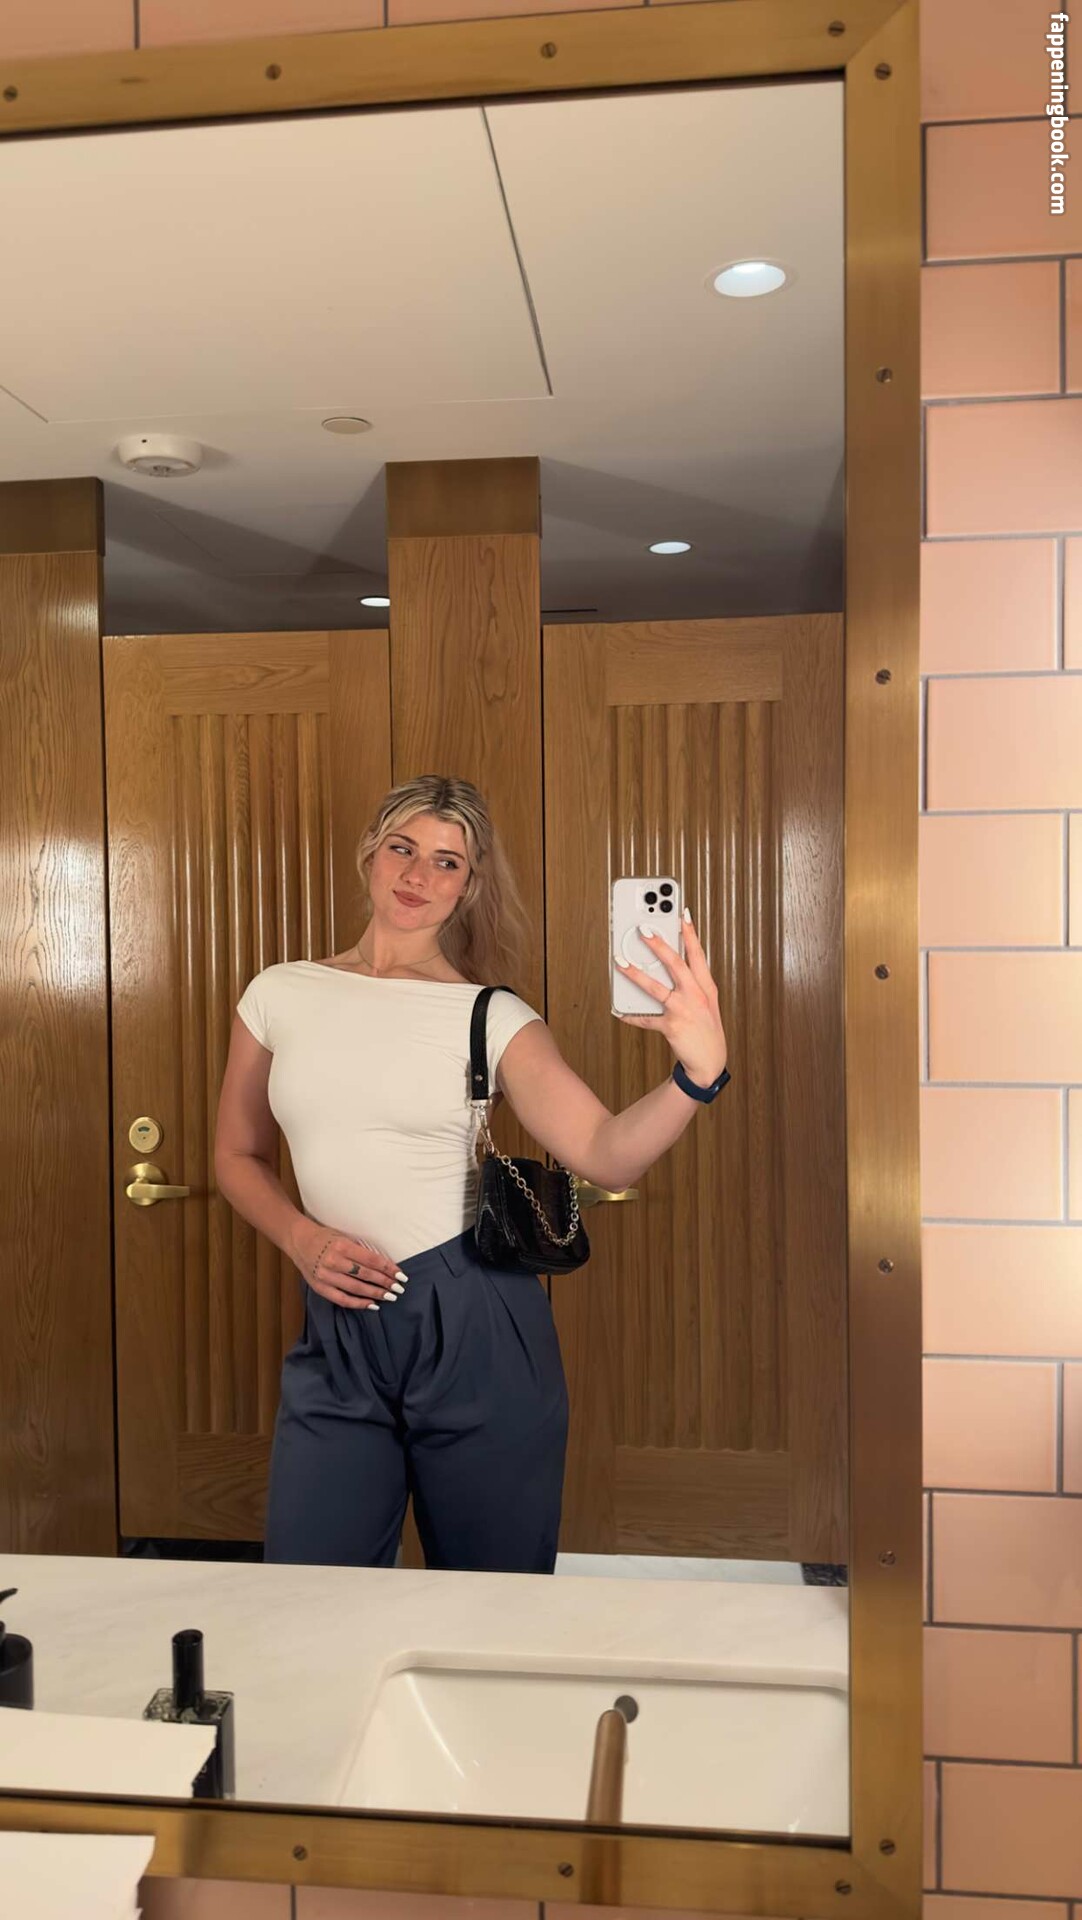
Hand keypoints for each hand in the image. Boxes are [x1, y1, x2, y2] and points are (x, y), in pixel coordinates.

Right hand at [290, 1217, 407, 1310]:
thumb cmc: (326, 1238)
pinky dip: (358, 1303)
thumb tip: (384, 1266)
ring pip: (355, 1288)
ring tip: (389, 1297)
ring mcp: (325, 1276)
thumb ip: (361, 1251)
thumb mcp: (344, 1237)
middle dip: (384, 1282)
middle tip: (399, 1288)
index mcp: (342, 1246)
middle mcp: (334, 1261)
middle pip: (365, 1275)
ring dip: (375, 1294)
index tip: (401, 1275)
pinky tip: (371, 1304)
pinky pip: (341, 1299)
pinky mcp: (319, 1287)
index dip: (388, 1268)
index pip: (371, 1260)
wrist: (299, 1241)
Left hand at [615, 908, 727, 1086]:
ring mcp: (683, 1010)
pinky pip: (646, 1019)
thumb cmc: (706, 1029)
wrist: (710, 1061)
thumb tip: (669, 966)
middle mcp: (696, 995)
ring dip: (635, 974)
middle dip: (658, 945)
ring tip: (620, 963)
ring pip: (655, 988)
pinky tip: (620, 1011)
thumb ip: (692, 983)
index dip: (690, 934)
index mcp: (706, 987)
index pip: (698, 955)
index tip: (682, 915)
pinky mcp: (671, 1026)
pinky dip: (632, 1016)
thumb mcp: (706, 1003)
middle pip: (675, 964)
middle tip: (643, 930)